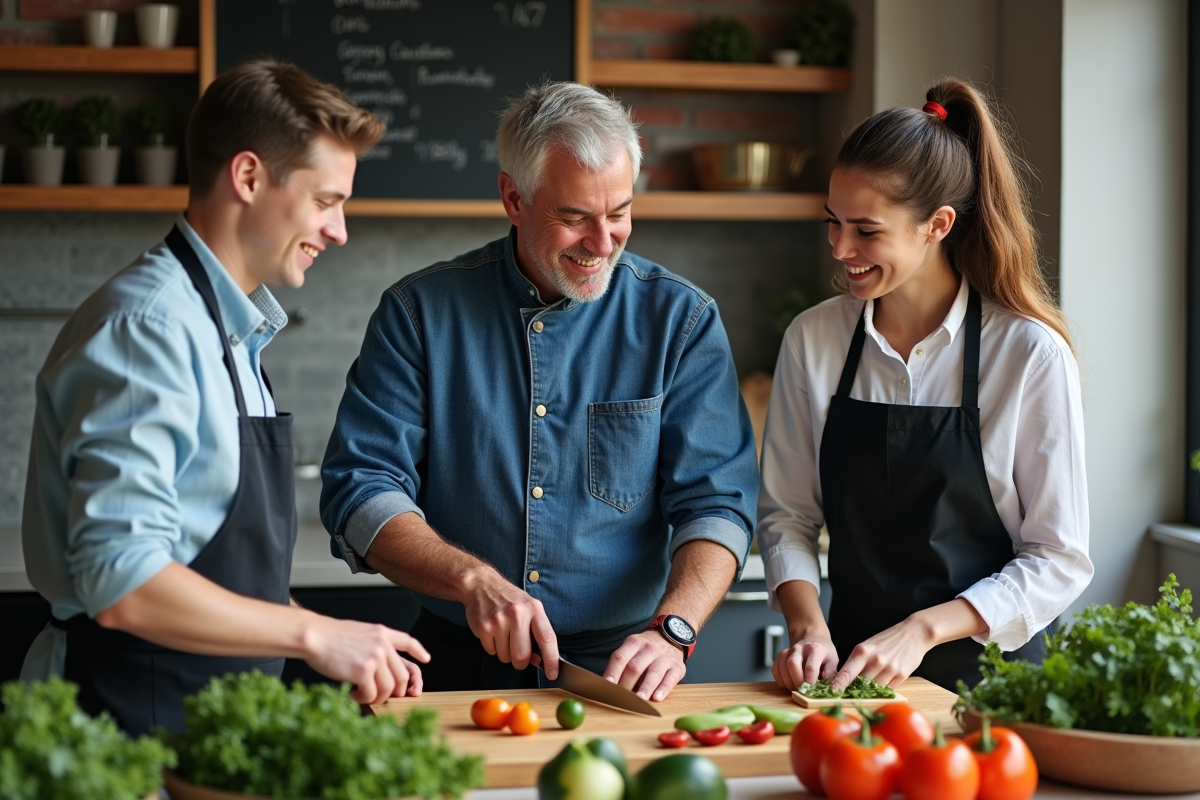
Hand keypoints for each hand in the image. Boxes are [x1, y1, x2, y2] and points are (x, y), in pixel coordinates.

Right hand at [301, 614, 430, 704]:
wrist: (314, 635)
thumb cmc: (329, 636)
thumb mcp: (358, 632)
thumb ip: (372, 644)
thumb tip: (378, 664)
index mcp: (381, 633)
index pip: (407, 641)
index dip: (419, 651)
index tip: (425, 659)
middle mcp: (382, 644)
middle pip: (401, 675)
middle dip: (394, 691)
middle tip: (380, 696)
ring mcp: (375, 657)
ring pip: (388, 688)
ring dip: (376, 698)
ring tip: (362, 696)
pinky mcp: (364, 671)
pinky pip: (371, 694)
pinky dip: (363, 700)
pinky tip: (353, 695)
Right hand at [462, 570, 559, 678]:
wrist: (482, 585)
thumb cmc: (509, 599)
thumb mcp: (529, 609)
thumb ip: (536, 633)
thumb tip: (539, 660)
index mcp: (534, 609)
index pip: (547, 639)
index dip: (551, 659)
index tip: (553, 674)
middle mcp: (517, 614)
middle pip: (522, 655)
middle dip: (520, 662)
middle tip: (518, 654)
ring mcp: (499, 621)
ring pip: (505, 656)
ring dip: (505, 653)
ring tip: (503, 635)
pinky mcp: (484, 627)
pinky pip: (491, 652)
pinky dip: (493, 648)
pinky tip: (493, 633)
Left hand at [604, 631, 685, 701]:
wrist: (671, 638)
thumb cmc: (645, 651)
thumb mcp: (632, 649)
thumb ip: (620, 665)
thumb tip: (606, 686)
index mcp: (634, 643)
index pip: (620, 658)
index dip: (612, 673)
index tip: (606, 687)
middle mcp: (649, 648)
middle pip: (635, 667)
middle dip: (627, 685)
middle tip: (620, 699)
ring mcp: (664, 657)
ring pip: (653, 673)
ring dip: (645, 688)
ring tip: (639, 700)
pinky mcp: (677, 667)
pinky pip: (670, 679)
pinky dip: (663, 689)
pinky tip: (657, 697)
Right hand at [771, 634, 838, 691]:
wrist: (812, 638)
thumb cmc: (824, 652)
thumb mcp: (833, 661)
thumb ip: (830, 675)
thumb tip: (826, 688)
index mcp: (815, 649)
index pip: (810, 668)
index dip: (810, 682)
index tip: (812, 691)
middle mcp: (799, 648)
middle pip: (792, 664)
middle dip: (796, 681)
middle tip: (802, 690)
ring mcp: (788, 650)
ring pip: (782, 667)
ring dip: (788, 682)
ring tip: (796, 688)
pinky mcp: (780, 655)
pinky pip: (775, 668)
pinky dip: (779, 679)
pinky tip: (787, 683)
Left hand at [829, 618, 931, 692]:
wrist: (914, 633)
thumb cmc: (888, 639)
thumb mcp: (868, 645)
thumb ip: (857, 661)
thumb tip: (844, 679)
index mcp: (863, 651)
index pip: (846, 673)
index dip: (838, 685)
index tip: (830, 692)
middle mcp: (875, 660)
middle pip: (859, 684)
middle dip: (854, 689)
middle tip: (849, 692)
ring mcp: (889, 669)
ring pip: (874, 689)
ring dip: (870, 690)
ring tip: (871, 684)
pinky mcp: (901, 675)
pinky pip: (887, 689)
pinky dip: (883, 688)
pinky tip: (885, 679)